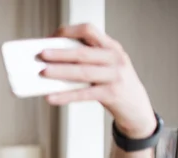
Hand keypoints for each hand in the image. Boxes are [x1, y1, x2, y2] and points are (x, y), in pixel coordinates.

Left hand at [39, 23, 156, 137]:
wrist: (136, 107)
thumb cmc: (114, 84)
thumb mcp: (106, 65)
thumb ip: (87, 59)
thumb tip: (52, 62)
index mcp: (111, 46)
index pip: (89, 30)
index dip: (68, 32)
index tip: (51, 37)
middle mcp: (115, 58)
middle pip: (83, 52)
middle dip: (60, 53)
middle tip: (41, 54)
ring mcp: (115, 76)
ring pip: (83, 72)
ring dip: (60, 72)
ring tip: (43, 73)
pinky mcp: (112, 94)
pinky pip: (84, 94)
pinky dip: (65, 96)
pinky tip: (51, 97)